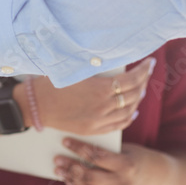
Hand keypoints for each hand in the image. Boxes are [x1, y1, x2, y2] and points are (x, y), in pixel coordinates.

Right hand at [38, 58, 154, 134]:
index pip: (131, 79)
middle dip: (143, 82)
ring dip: (138, 98)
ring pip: (129, 110)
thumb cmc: (50, 83)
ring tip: (141, 88)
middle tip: (147, 72)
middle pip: (133, 94)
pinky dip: (130, 116)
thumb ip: (93, 65)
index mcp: (99, 88)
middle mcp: (103, 106)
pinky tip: (134, 110)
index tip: (149, 62)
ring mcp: (99, 120)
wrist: (35, 105)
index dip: (143, 71)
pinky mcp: (93, 129)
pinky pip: (119, 124)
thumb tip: (109, 56)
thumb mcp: (73, 69)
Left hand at [54, 142, 162, 184]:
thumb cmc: (137, 156)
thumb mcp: (125, 148)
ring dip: (72, 180)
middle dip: (71, 167)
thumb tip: (77, 144)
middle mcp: (124, 182)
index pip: (96, 156)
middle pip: (90, 175)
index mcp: (126, 164)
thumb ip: (105, 149)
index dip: (78, 148)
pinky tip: (71, 181)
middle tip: (57, 159)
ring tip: (60, 171)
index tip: (65, 141)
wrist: (158, 176)